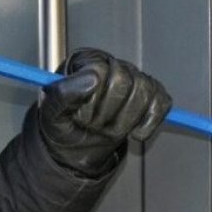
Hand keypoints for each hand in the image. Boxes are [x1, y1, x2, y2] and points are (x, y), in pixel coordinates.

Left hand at [38, 48, 171, 176]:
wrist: (76, 150)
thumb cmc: (63, 126)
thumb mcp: (51, 113)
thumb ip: (63, 93)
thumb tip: (91, 78)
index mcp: (85, 61)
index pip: (99, 71)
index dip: (92, 101)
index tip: (81, 116)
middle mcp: (111, 65)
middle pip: (125, 81)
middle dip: (108, 113)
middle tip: (94, 125)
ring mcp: (134, 79)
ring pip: (145, 92)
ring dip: (125, 122)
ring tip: (108, 129)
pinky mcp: (150, 97)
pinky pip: (161, 103)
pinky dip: (147, 124)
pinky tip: (131, 131)